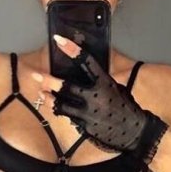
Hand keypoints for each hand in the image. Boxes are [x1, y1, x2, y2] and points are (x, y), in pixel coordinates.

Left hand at [33, 34, 168, 164]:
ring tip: (43, 93)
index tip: (58, 39)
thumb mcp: (115, 88)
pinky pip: (68, 117)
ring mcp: (88, 114)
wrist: (134, 132)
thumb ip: (98, 81)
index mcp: (105, 83)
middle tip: (36, 75)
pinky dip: (60, 110)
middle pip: (66, 87)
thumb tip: (80, 71)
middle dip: (49, 81)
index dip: (71, 49)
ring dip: (50, 98)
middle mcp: (95, 97)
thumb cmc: (125, 106)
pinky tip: (54, 106)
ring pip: (62, 104)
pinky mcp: (85, 127)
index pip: (86, 61)